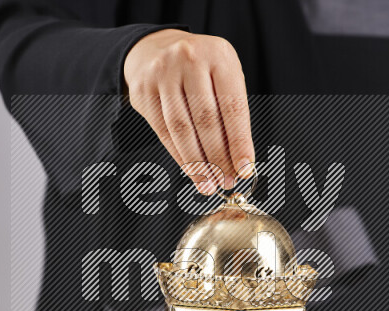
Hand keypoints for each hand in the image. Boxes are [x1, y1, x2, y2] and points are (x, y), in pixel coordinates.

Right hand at [124, 29, 254, 194]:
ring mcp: (163, 74)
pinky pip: (163, 132)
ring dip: (197, 163)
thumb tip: (239, 159)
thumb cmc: (200, 69)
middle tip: (226, 181)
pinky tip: (191, 171)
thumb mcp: (224, 76)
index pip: (232, 107)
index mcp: (219, 56)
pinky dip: (179, 156)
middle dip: (218, 157)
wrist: (156, 48)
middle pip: (206, 120)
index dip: (240, 142)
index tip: (245, 168)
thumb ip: (232, 112)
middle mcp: (190, 60)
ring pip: (181, 129)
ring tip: (209, 183)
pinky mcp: (143, 91)